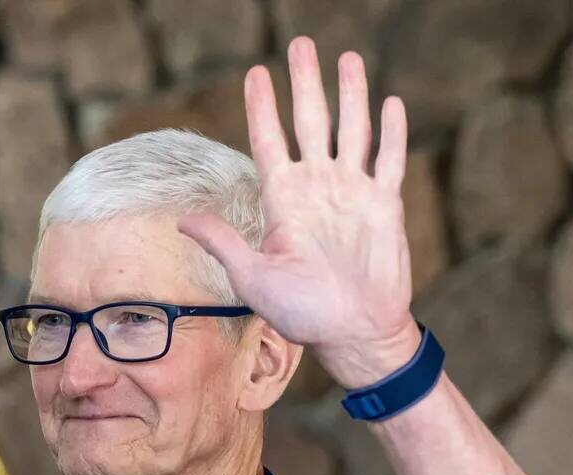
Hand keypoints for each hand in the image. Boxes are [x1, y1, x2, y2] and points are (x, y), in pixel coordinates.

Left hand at [177, 36, 420, 388]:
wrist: (352, 332)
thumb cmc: (301, 312)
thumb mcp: (252, 277)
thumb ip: (222, 242)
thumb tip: (181, 220)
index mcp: (283, 200)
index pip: (270, 140)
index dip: (262, 106)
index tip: (256, 73)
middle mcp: (317, 188)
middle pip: (310, 121)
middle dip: (306, 82)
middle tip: (301, 44)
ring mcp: (352, 193)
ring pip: (352, 129)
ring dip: (350, 94)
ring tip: (346, 58)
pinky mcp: (385, 204)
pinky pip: (389, 159)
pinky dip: (391, 131)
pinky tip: (390, 101)